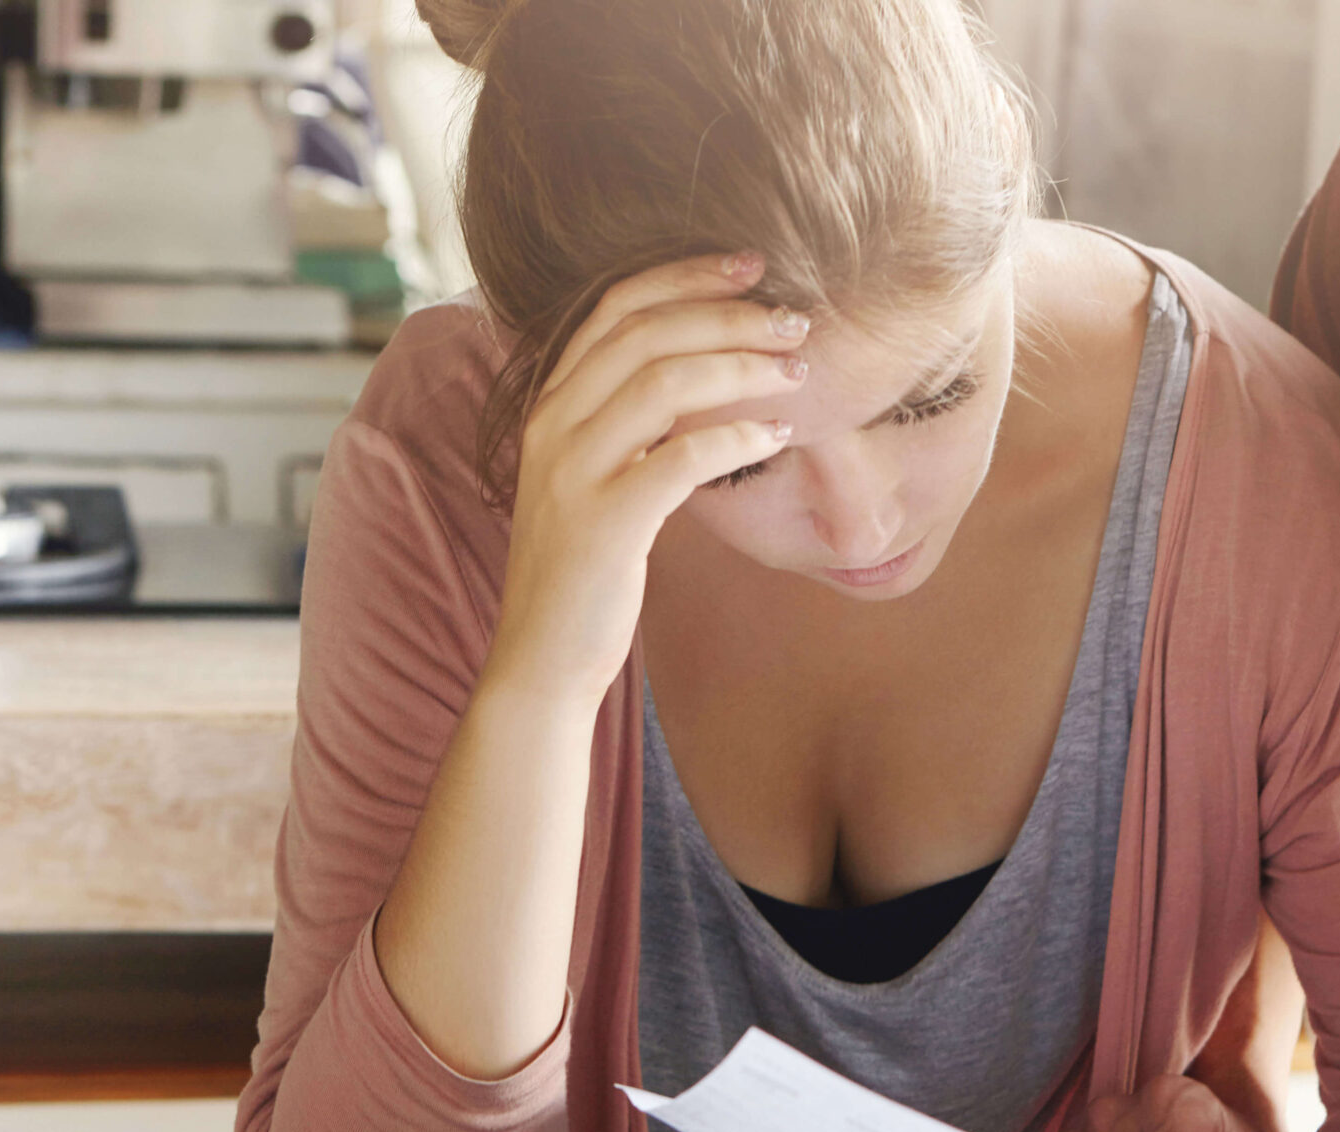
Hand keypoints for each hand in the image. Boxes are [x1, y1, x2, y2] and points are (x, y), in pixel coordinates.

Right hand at [489, 252, 811, 706]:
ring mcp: (572, 471)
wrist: (542, 657)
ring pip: (663, 383)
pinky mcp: (604, 522)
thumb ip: (629, 424)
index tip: (751, 266)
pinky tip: (777, 438)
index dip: (685, 275)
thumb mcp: (597, 478)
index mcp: (550, 403)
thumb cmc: (585, 569)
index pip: (615, 306)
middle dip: (728, 313)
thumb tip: (704, 377)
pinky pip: (680, 458)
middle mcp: (552, 423)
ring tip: (797, 372)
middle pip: (645, 332)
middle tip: (795, 320)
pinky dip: (736, 438)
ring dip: (742, 367)